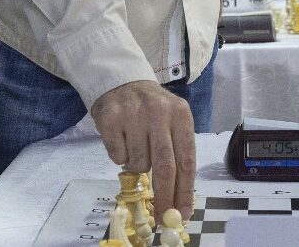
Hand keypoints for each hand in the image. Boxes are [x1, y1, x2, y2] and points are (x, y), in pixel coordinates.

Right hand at [92, 80, 196, 221]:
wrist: (122, 81)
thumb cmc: (152, 110)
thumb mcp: (172, 121)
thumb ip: (177, 152)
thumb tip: (179, 199)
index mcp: (181, 115)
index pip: (186, 160)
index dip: (185, 191)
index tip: (182, 213)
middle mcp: (159, 113)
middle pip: (165, 167)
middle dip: (165, 196)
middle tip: (162, 217)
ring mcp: (133, 114)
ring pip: (139, 164)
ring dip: (138, 166)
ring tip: (136, 147)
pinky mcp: (111, 119)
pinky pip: (117, 156)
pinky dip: (120, 156)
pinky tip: (122, 138)